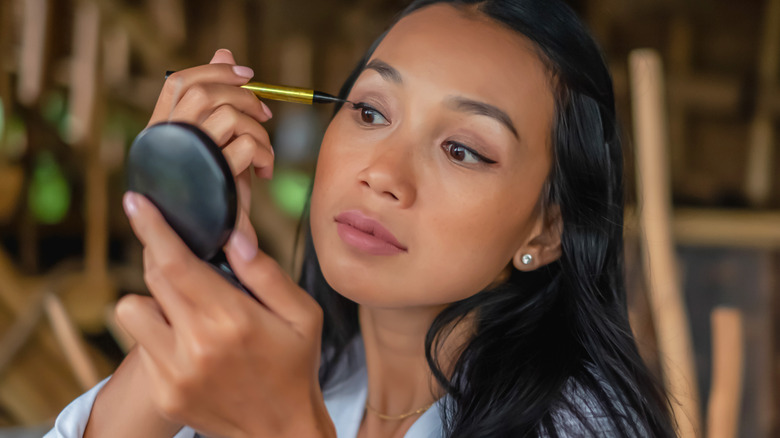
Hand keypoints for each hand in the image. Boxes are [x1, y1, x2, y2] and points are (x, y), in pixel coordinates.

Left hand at [116, 192, 333, 437]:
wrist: (282, 432)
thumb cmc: (295, 367)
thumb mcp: (303, 315)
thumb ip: (266, 273)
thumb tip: (234, 236)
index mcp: (233, 319)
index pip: (176, 262)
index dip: (152, 227)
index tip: (135, 202)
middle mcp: (196, 345)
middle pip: (151, 277)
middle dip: (160, 256)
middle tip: (182, 257)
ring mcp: (174, 372)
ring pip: (131, 310)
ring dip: (153, 300)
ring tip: (186, 310)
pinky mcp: (163, 391)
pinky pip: (139, 345)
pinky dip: (157, 334)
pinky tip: (188, 342)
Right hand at [150, 48, 273, 213]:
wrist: (212, 243)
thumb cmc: (216, 190)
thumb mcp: (219, 143)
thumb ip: (220, 100)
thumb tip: (225, 49)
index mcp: (161, 133)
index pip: (179, 82)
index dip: (214, 70)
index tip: (248, 75)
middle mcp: (166, 143)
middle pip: (205, 93)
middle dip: (244, 97)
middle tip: (264, 116)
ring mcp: (187, 159)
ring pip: (228, 115)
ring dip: (257, 131)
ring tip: (264, 153)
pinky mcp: (212, 177)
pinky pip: (245, 145)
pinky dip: (265, 154)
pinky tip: (265, 172)